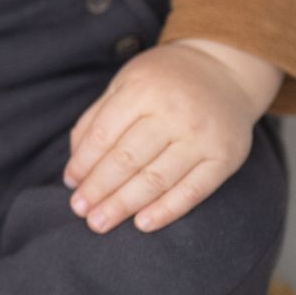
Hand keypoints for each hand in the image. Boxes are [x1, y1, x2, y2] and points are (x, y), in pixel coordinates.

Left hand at [64, 38, 281, 233]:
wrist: (224, 71)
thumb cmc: (163, 82)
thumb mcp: (125, 83)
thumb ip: (98, 118)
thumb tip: (75, 163)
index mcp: (142, 90)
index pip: (104, 135)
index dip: (83, 163)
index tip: (70, 183)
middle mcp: (173, 113)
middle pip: (127, 160)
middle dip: (98, 189)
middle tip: (79, 209)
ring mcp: (201, 137)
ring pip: (156, 179)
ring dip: (123, 205)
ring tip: (99, 223)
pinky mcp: (225, 157)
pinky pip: (193, 191)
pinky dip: (167, 210)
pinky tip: (142, 224)